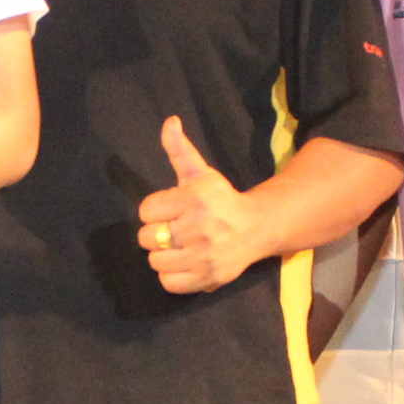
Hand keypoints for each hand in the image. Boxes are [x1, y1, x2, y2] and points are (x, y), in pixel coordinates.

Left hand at [135, 116, 262, 293]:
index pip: (146, 210)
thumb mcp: (200, 172)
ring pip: (155, 262)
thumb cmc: (221, 199)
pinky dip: (172, 276)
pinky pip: (169, 283)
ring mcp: (204, 255)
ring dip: (163, 255)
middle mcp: (200, 228)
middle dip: (156, 233)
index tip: (171, 210)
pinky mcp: (208, 277)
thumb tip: (169, 121)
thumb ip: (179, 148)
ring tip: (179, 247)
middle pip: (147, 238)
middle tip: (174, 230)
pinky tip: (185, 262)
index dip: (155, 210)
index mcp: (194, 199)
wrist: (256, 228)